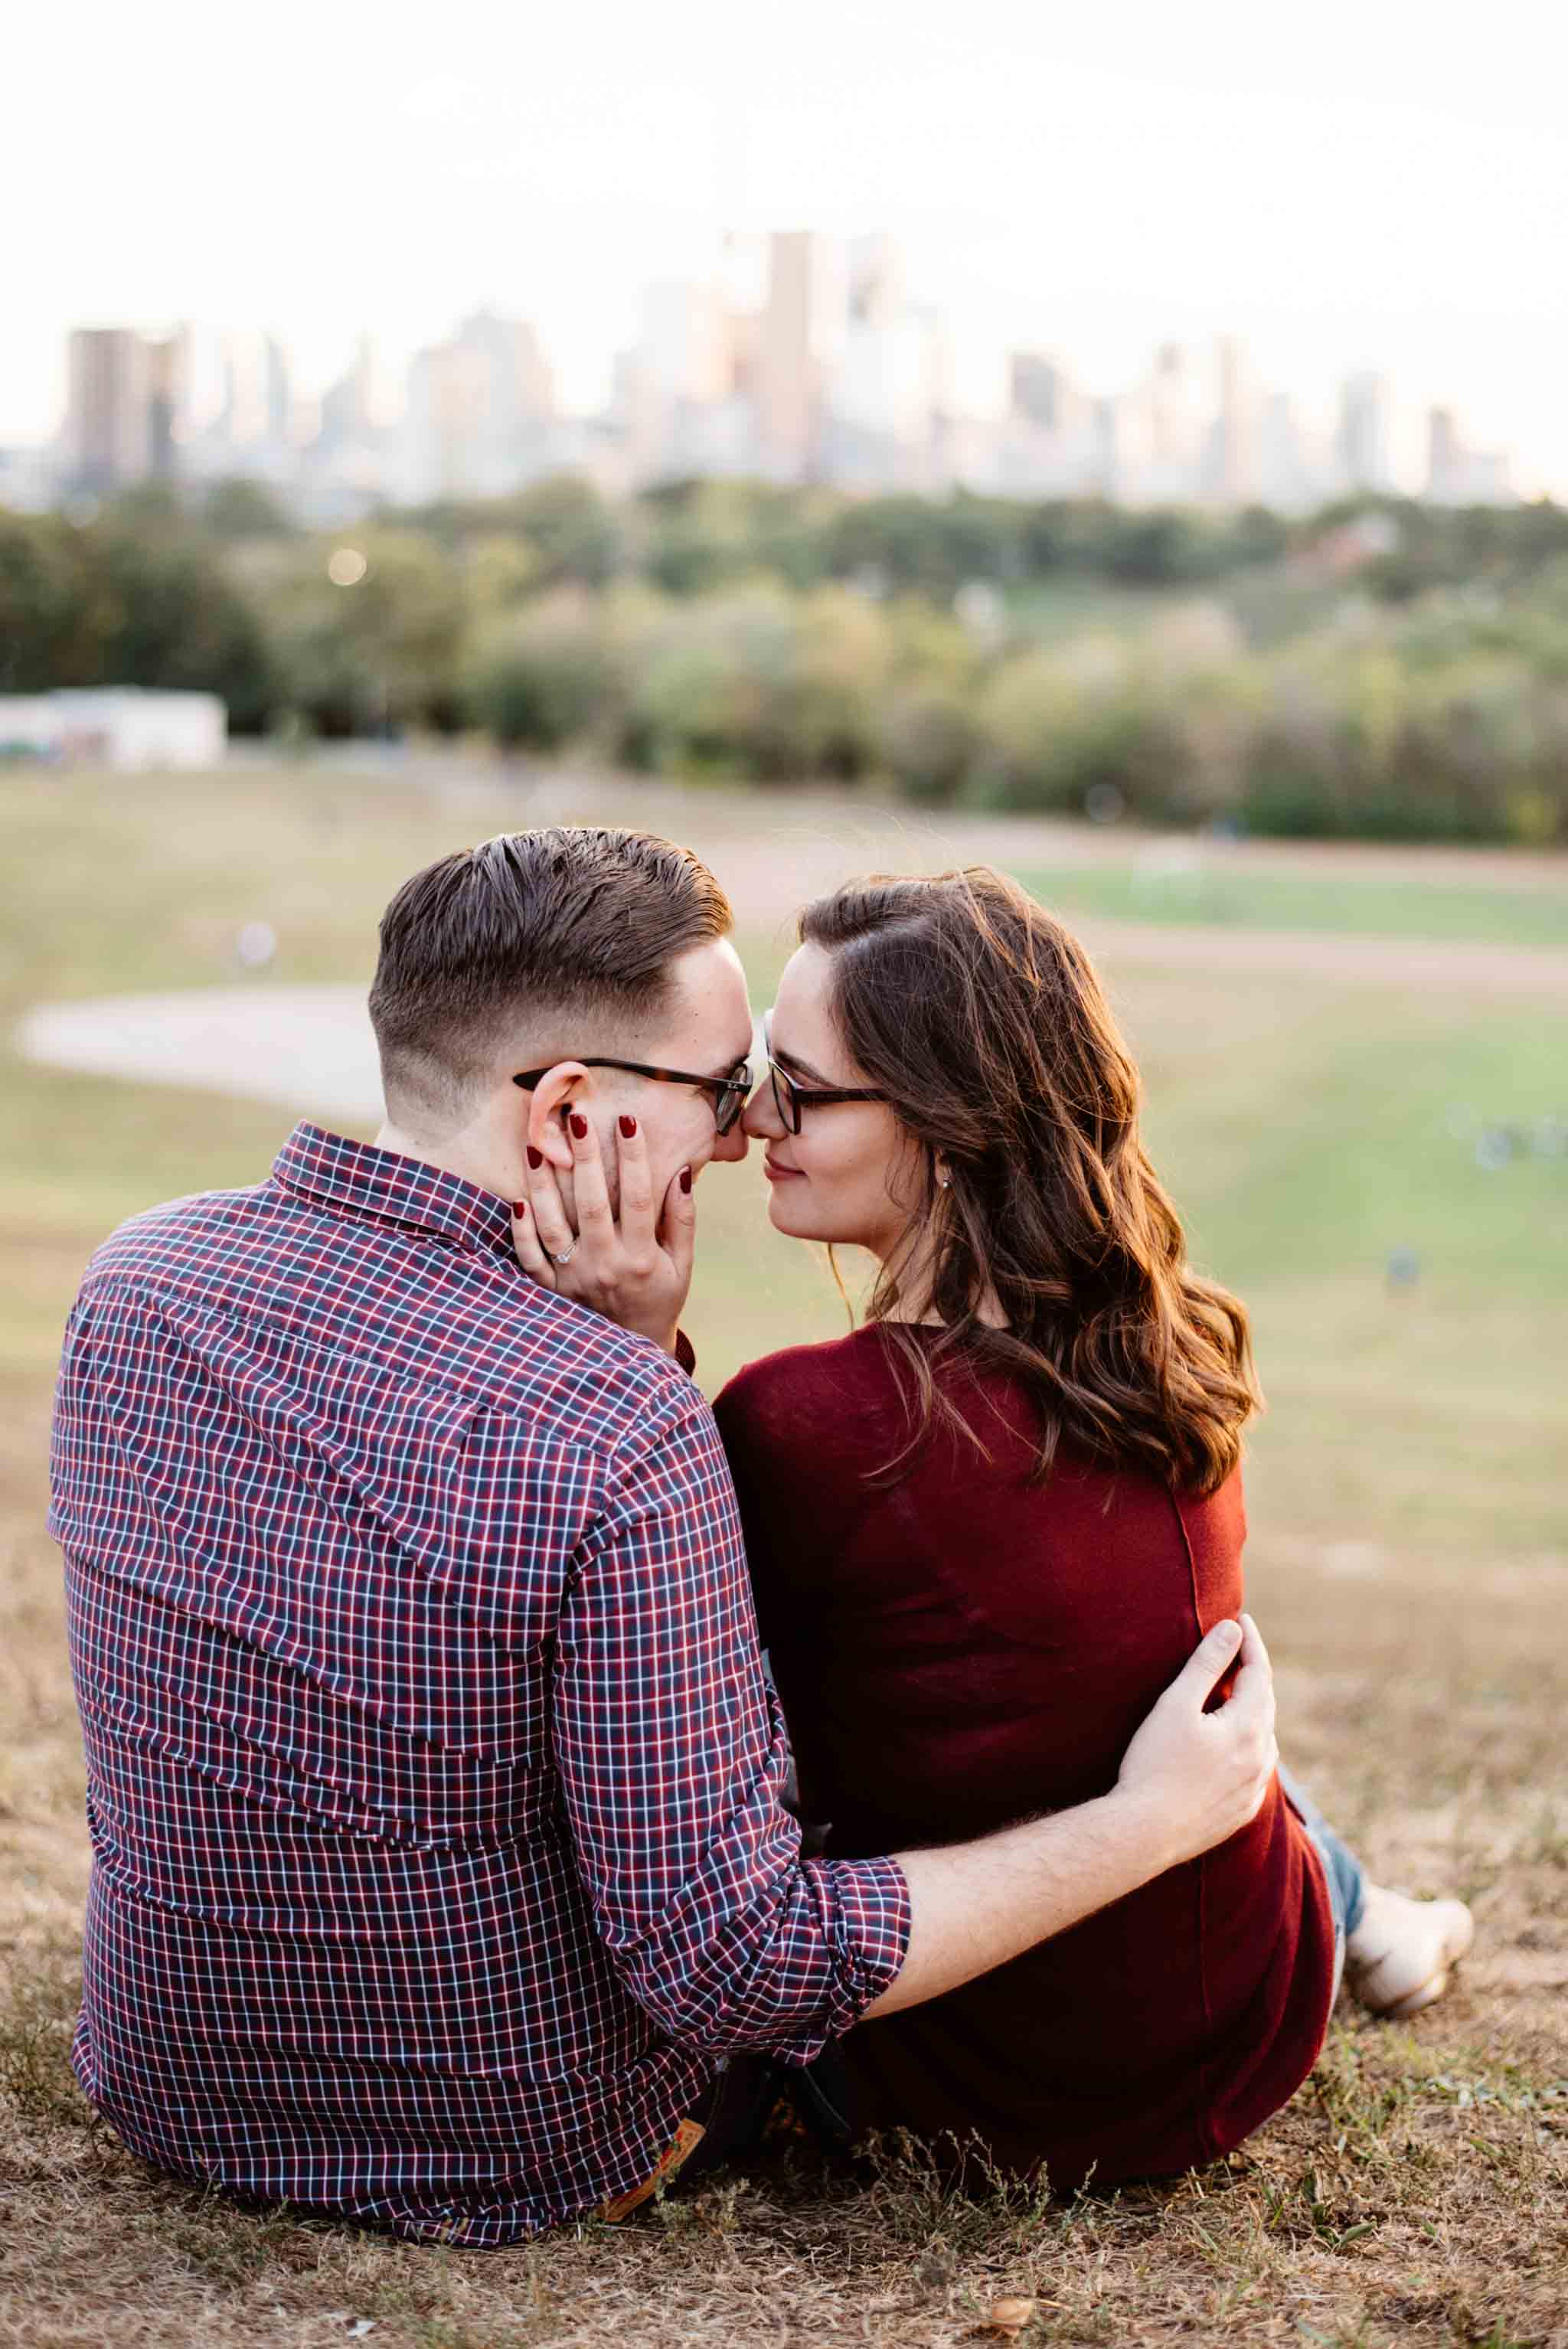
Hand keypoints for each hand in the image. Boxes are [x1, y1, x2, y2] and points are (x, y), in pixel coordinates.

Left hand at [511, 1111, 695, 1354]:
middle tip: (576, 1117)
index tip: (628, 1120)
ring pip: (552, 1225)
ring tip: (536, 1146)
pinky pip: (531, 1257)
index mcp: (641, 1257)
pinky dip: (521, 1230)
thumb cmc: (660, 1298)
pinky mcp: (551, 1289)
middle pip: (591, 1203)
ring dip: (543, 1184)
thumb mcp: (682, 1264)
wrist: (632, 1352)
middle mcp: (605, 1265)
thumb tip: (682, 1173)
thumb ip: (682, 1219)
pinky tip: (517, 1198)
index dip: (634, 1157)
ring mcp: (574, 1278)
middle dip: (585, 1157)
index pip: (637, 1197)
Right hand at [1114, 1615, 1278, 1871]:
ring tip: (1235, 1695)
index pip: (1259, 1673)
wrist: (1144, 1832)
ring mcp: (1253, 1789)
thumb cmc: (1154, 1763)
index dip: (1250, 1643)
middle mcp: (1260, 1759)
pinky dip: (1248, 1748)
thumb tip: (1233, 1629)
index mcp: (1248, 1728)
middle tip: (1238, 1651)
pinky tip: (1232, 1748)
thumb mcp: (1176, 1705)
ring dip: (1253, 1712)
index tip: (1241, 1620)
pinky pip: (1255, 1771)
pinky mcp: (1241, 1811)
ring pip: (1264, 1739)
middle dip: (1253, 1674)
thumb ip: (1206, 1664)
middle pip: (1265, 1704)